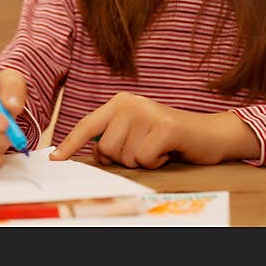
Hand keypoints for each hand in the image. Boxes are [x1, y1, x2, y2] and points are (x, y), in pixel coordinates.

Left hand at [50, 91, 259, 167]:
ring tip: (157, 147)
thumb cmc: (168, 138)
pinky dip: (156, 162)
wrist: (210, 134)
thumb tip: (88, 154)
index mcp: (118, 103)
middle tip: (145, 148)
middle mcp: (129, 103)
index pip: (87, 126)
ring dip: (142, 160)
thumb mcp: (135, 133)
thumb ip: (112, 139)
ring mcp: (147, 113)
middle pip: (105, 149)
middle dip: (123, 158)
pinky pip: (144, 158)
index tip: (55, 158)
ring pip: (124, 156)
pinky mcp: (165, 127)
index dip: (69, 144)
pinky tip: (168, 151)